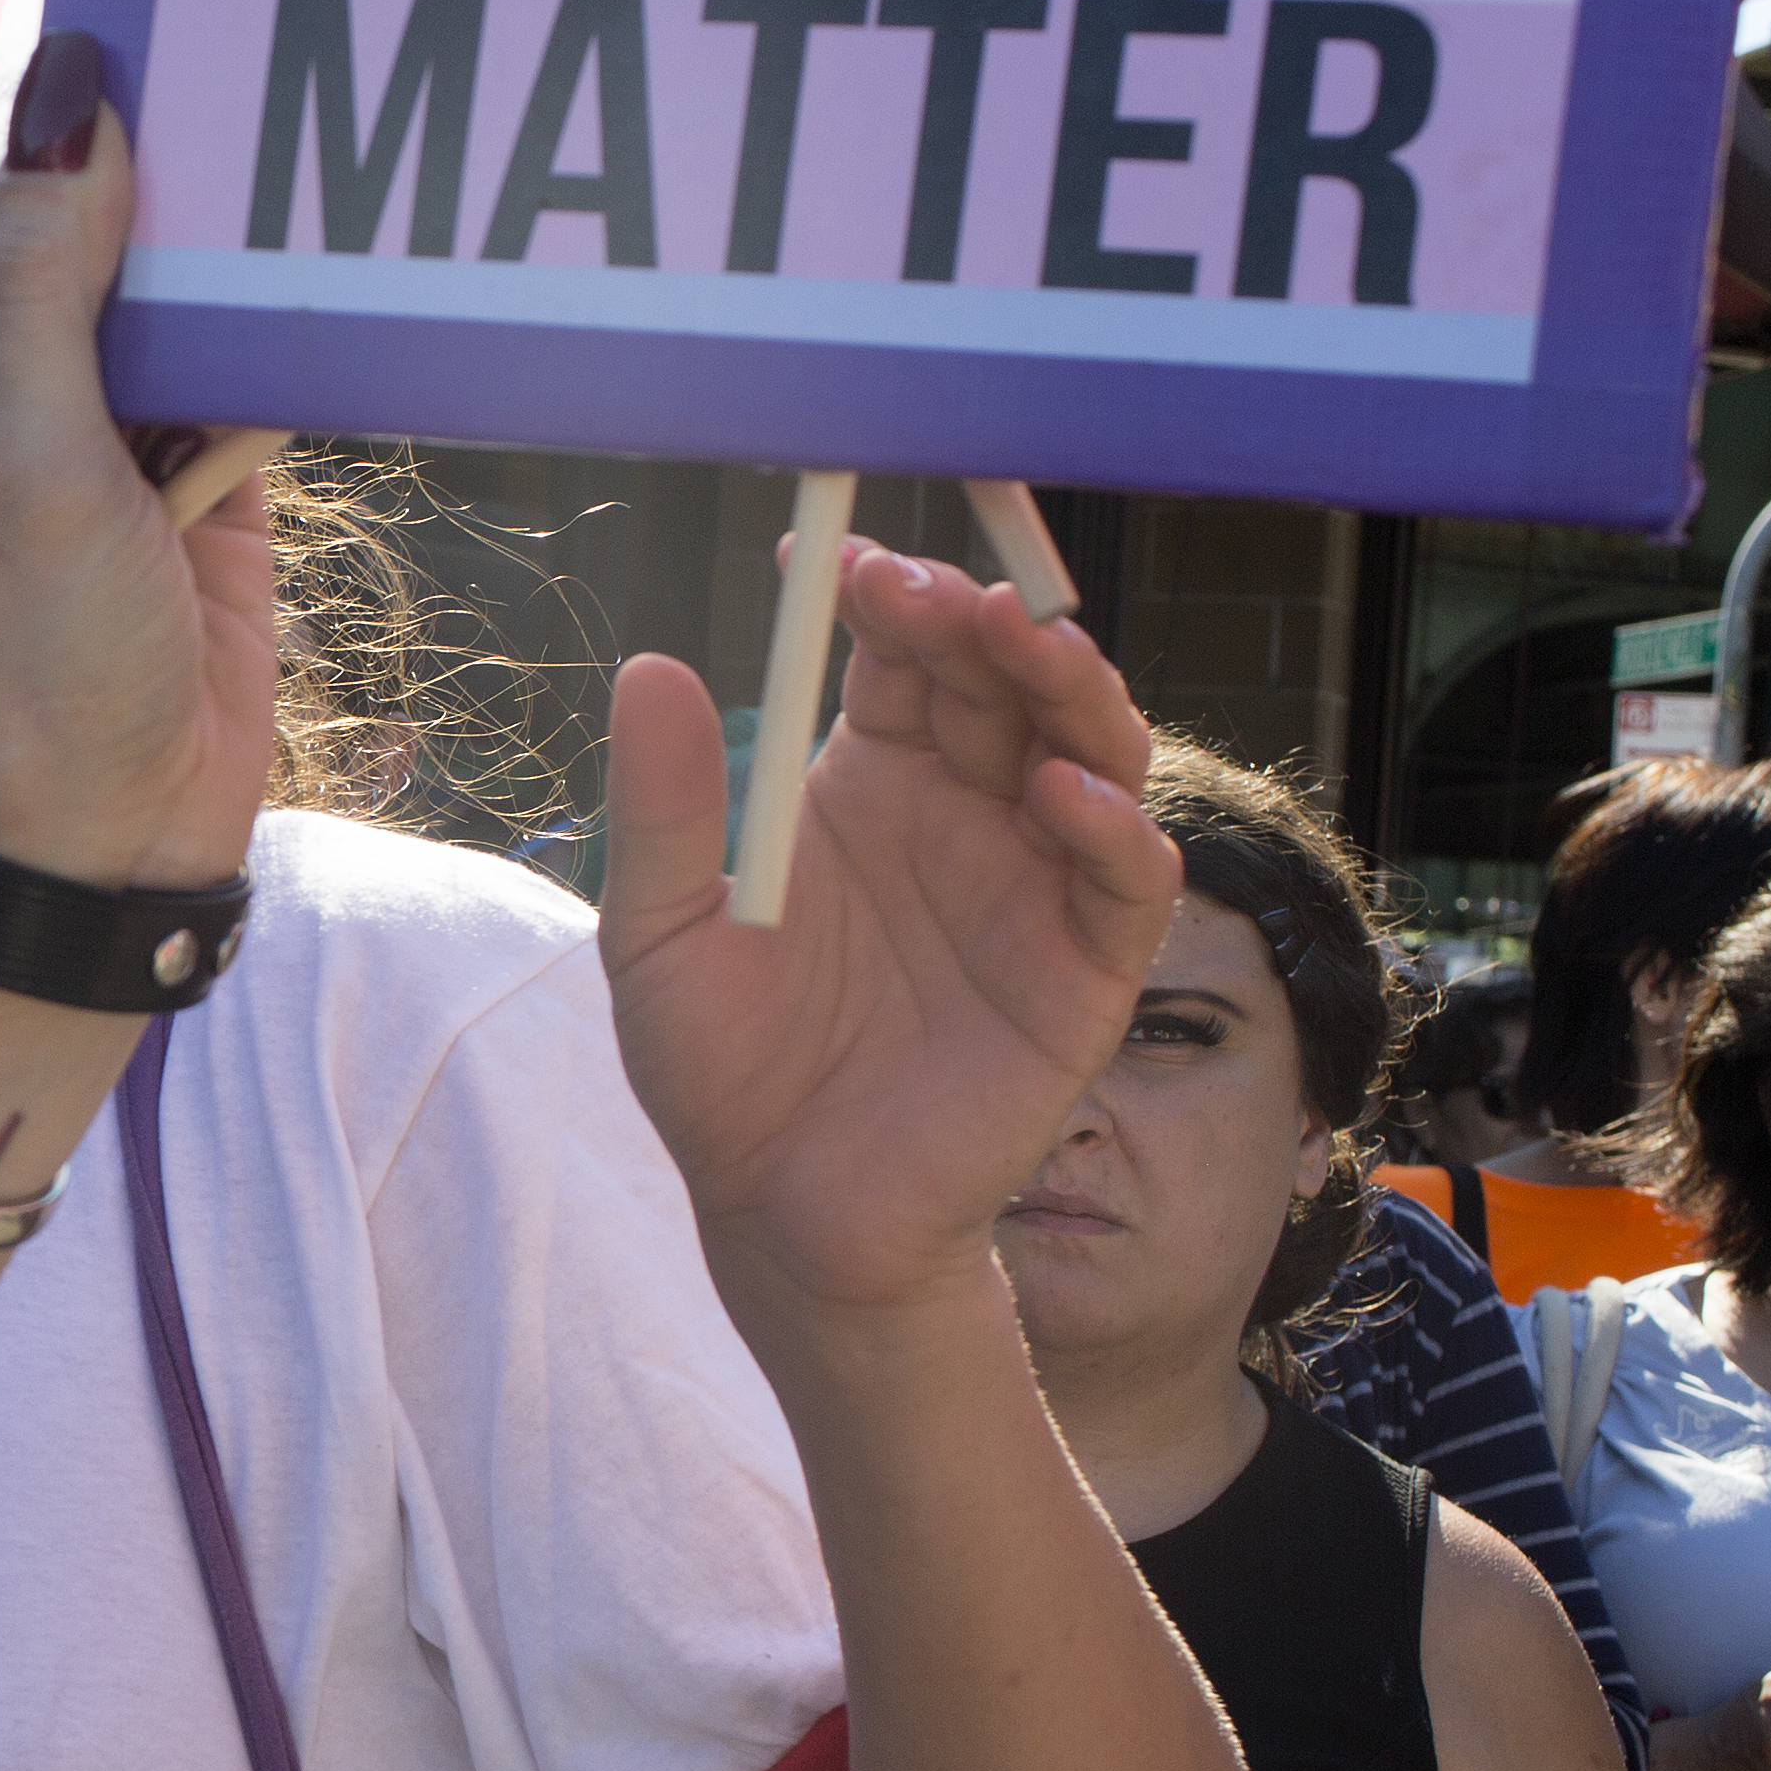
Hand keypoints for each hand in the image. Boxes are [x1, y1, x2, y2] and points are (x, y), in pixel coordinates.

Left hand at [0, 41, 276, 893]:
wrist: (108, 854)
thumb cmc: (33, 681)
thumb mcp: (37, 469)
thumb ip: (54, 283)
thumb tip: (67, 101)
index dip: (84, 166)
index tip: (183, 83)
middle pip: (83, 257)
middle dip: (168, 227)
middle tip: (265, 149)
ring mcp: (76, 450)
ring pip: (164, 315)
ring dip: (229, 296)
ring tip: (306, 235)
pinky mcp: (170, 491)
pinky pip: (225, 385)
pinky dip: (266, 371)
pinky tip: (317, 333)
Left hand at [592, 542, 1178, 1325]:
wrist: (779, 1211)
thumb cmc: (723, 1066)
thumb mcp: (662, 929)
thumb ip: (664, 809)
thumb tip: (646, 666)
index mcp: (867, 782)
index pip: (903, 655)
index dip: (889, 598)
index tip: (848, 558)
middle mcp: (964, 814)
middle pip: (1003, 681)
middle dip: (982, 620)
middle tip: (940, 590)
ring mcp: (1032, 884)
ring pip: (1089, 750)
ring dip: (1067, 687)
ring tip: (1026, 642)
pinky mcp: (1083, 970)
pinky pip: (1125, 881)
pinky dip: (1110, 825)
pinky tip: (1059, 792)